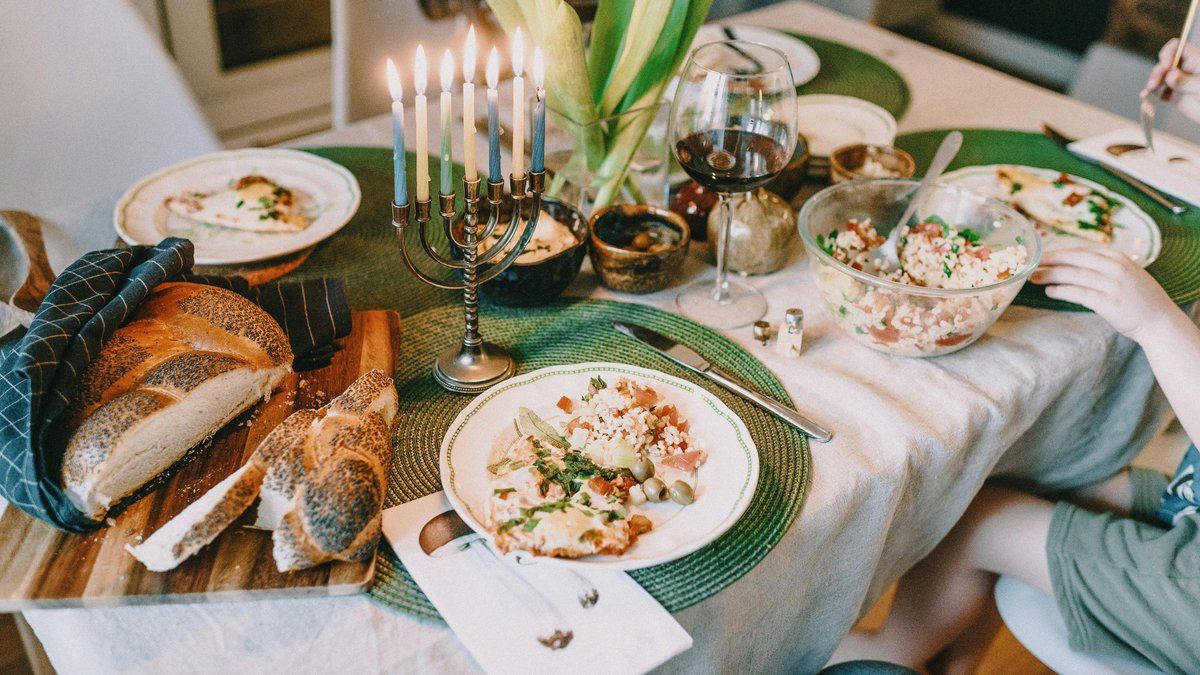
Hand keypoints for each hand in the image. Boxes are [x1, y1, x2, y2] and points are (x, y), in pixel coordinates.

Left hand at [1031, 248, 1175, 342]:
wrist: (1160, 320)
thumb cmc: (1138, 298)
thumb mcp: (1124, 274)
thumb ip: (1101, 267)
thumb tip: (1068, 265)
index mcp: (1117, 257)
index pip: (1081, 251)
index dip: (1058, 253)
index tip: (1040, 255)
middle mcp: (1115, 267)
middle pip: (1074, 259)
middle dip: (1050, 260)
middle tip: (1031, 264)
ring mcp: (1113, 284)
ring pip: (1074, 275)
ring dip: (1051, 276)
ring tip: (1034, 278)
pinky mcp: (1109, 302)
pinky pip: (1079, 293)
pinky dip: (1062, 291)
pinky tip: (1050, 292)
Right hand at [1142, 39, 1199, 123]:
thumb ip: (1186, 81)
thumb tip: (1170, 75)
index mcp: (1195, 60)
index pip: (1177, 47)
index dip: (1168, 54)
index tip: (1166, 66)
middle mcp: (1185, 68)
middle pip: (1164, 63)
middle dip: (1157, 72)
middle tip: (1153, 84)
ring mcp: (1178, 81)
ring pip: (1159, 77)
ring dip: (1152, 83)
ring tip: (1148, 92)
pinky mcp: (1174, 95)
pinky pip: (1159, 92)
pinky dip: (1151, 94)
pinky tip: (1147, 97)